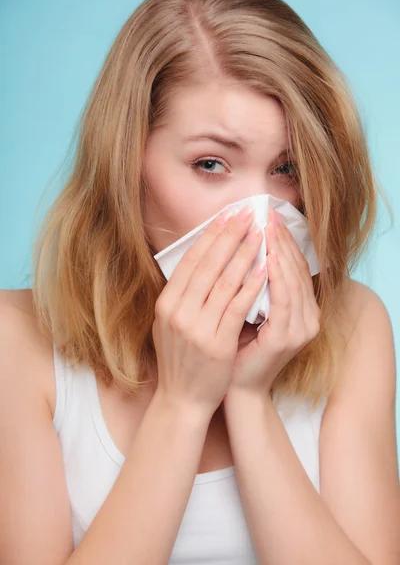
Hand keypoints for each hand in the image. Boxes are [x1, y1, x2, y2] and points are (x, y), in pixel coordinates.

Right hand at [152, 204, 266, 418]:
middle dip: (230, 235)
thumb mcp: (169, 323)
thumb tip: (200, 259)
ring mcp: (197, 328)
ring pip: (225, 281)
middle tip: (247, 213)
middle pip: (208, 265)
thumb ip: (181, 295)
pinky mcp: (218, 343)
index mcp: (166, 303)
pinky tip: (265, 267)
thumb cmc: (180, 359)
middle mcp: (178, 312)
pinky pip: (238, 306)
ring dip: (245, 253)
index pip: (191, 261)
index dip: (210, 235)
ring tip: (260, 232)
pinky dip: (252, 285)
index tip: (226, 215)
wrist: (182, 400)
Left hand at [226, 209, 320, 397]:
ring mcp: (300, 328)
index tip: (268, 217)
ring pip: (293, 280)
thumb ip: (254, 284)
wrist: (235, 387)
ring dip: (280, 252)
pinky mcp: (287, 337)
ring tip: (267, 228)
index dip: (283, 241)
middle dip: (281, 240)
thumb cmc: (237, 346)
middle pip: (296, 269)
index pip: (293, 267)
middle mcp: (307, 317)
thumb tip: (243, 246)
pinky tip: (268, 259)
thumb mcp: (248, 310)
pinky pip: (284, 300)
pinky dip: (277, 278)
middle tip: (268, 215)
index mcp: (299, 310)